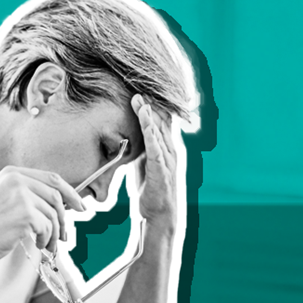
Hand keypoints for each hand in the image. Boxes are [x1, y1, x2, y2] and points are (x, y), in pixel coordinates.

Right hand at [0, 166, 85, 263]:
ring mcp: (20, 196)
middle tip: (65, 236)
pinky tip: (37, 245)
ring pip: (53, 214)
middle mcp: (16, 180)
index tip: (80, 207)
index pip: (52, 178)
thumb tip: (62, 205)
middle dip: (64, 218)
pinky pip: (47, 228)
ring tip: (47, 245)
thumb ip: (27, 195)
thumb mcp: (3, 200)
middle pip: (57, 196)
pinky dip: (46, 240)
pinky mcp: (24, 214)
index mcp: (12, 174)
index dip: (70, 193)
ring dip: (54, 234)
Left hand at [131, 94, 176, 226]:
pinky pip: (155, 147)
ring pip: (158, 132)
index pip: (161, 122)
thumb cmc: (151, 190)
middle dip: (150, 104)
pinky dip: (150, 132)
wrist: (158, 215)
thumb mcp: (144, 165)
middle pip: (161, 122)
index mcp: (166, 148)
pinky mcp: (162, 170)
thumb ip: (142, 149)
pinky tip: (144, 121)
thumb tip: (132, 137)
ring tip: (139, 98)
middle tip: (139, 87)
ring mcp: (168, 160)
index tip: (141, 91)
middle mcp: (170, 151)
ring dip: (148, 114)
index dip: (152, 106)